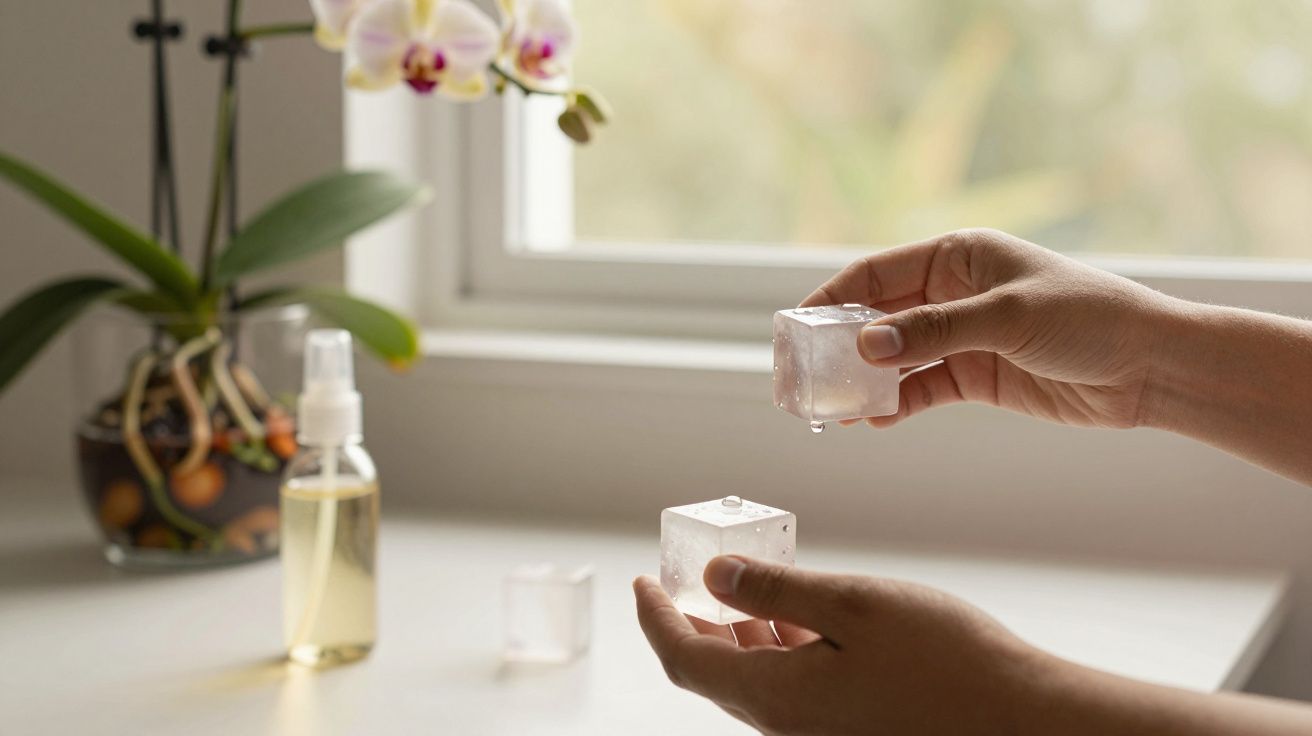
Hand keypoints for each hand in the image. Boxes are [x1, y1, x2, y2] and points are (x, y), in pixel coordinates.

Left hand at [633, 556, 1047, 734]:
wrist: (1020, 721)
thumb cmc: (946, 661)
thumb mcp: (852, 607)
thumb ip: (777, 592)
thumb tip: (714, 576)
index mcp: (775, 695)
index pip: (685, 657)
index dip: (655, 617)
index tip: (640, 582)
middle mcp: (788, 721)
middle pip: (713, 671)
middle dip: (690, 622)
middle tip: (679, 579)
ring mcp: (820, 727)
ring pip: (753, 677)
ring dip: (734, 632)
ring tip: (732, 586)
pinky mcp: (850, 723)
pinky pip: (791, 683)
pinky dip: (777, 644)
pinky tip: (796, 614)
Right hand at [799, 228, 1174, 428]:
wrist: (1151, 367)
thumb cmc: (1089, 319)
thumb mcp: (1006, 318)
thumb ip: (933, 332)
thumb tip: (865, 348)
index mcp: (957, 255)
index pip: (875, 273)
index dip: (831, 299)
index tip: (795, 327)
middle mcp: (952, 292)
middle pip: (876, 317)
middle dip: (838, 346)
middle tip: (800, 375)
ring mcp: (961, 337)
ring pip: (894, 358)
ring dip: (863, 381)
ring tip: (829, 408)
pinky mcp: (975, 377)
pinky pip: (921, 389)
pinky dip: (896, 404)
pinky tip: (873, 421)